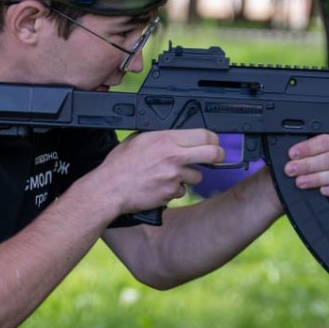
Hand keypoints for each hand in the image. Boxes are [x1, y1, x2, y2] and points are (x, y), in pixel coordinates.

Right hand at [99, 129, 223, 216]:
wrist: (109, 189)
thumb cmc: (119, 165)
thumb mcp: (138, 139)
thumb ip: (160, 136)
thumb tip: (174, 135)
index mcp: (166, 139)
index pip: (204, 134)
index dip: (213, 139)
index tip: (213, 142)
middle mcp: (174, 156)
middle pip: (213, 154)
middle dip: (218, 156)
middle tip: (216, 158)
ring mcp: (174, 176)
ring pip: (198, 176)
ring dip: (189, 176)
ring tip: (171, 174)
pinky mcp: (171, 193)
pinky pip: (182, 191)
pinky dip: (174, 190)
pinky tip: (160, 186)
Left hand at [284, 135, 328, 200]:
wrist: (292, 189)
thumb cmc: (297, 168)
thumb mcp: (295, 157)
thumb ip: (297, 152)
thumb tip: (292, 152)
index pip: (327, 141)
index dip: (308, 148)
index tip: (293, 154)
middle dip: (308, 164)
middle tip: (292, 170)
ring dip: (318, 178)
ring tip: (301, 182)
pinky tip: (322, 191)